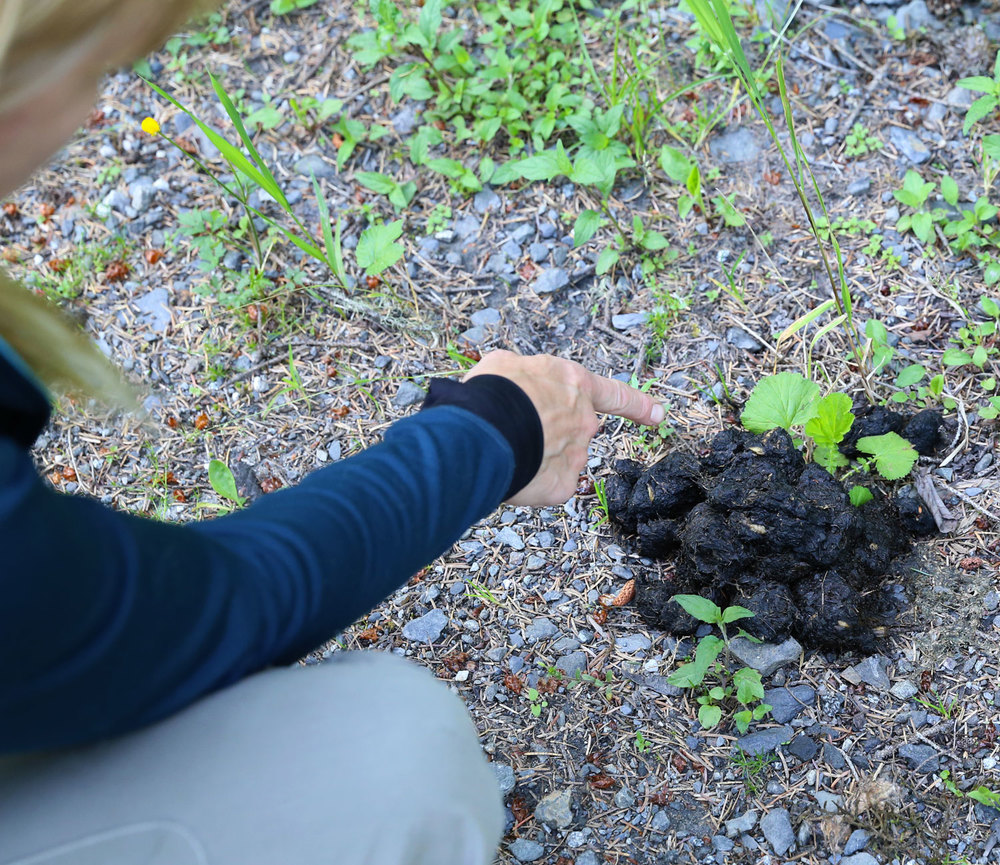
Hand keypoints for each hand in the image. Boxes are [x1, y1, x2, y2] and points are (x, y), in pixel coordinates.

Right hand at [463, 351, 664, 506]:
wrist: (486, 428)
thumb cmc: (495, 390)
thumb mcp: (509, 365)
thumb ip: (528, 378)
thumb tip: (521, 387)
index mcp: (576, 386)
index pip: (617, 396)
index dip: (639, 405)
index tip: (659, 414)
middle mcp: (584, 421)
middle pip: (576, 431)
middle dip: (553, 434)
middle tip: (518, 431)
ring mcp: (577, 456)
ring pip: (559, 461)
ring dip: (538, 458)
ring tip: (507, 450)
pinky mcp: (562, 486)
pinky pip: (548, 486)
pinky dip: (531, 482)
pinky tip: (513, 471)